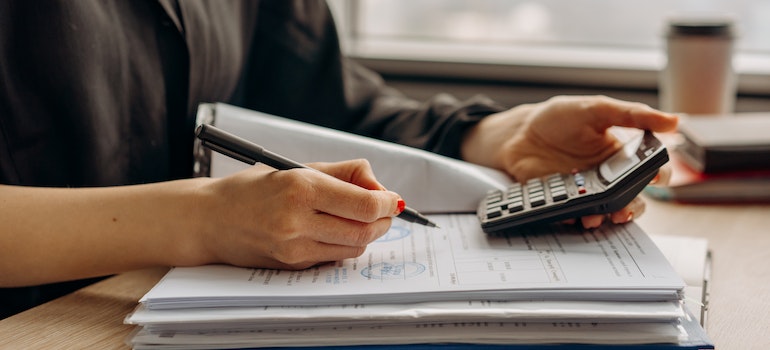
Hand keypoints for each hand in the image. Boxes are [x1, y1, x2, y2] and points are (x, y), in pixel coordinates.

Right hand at [196, 159, 402, 269]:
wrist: (210, 219)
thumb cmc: (255, 188)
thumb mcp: (298, 168)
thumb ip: (344, 173)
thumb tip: (380, 188)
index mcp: (301, 189)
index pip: (365, 205)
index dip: (387, 203)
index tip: (392, 199)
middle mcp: (298, 221)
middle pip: (365, 231)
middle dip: (382, 221)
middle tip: (383, 210)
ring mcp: (294, 248)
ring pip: (353, 248)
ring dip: (367, 234)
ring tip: (359, 219)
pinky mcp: (291, 266)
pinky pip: (333, 257)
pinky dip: (344, 245)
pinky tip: (334, 231)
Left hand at [461, 95, 677, 227]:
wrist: (519, 133)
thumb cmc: (559, 118)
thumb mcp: (596, 108)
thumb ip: (632, 115)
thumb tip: (673, 120)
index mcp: (621, 154)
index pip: (651, 169)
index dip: (658, 176)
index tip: (655, 178)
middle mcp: (608, 176)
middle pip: (632, 198)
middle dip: (633, 206)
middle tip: (625, 207)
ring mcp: (586, 190)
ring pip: (607, 211)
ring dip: (607, 216)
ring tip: (599, 216)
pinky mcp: (564, 200)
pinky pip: (576, 215)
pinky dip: (576, 217)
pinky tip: (574, 214)